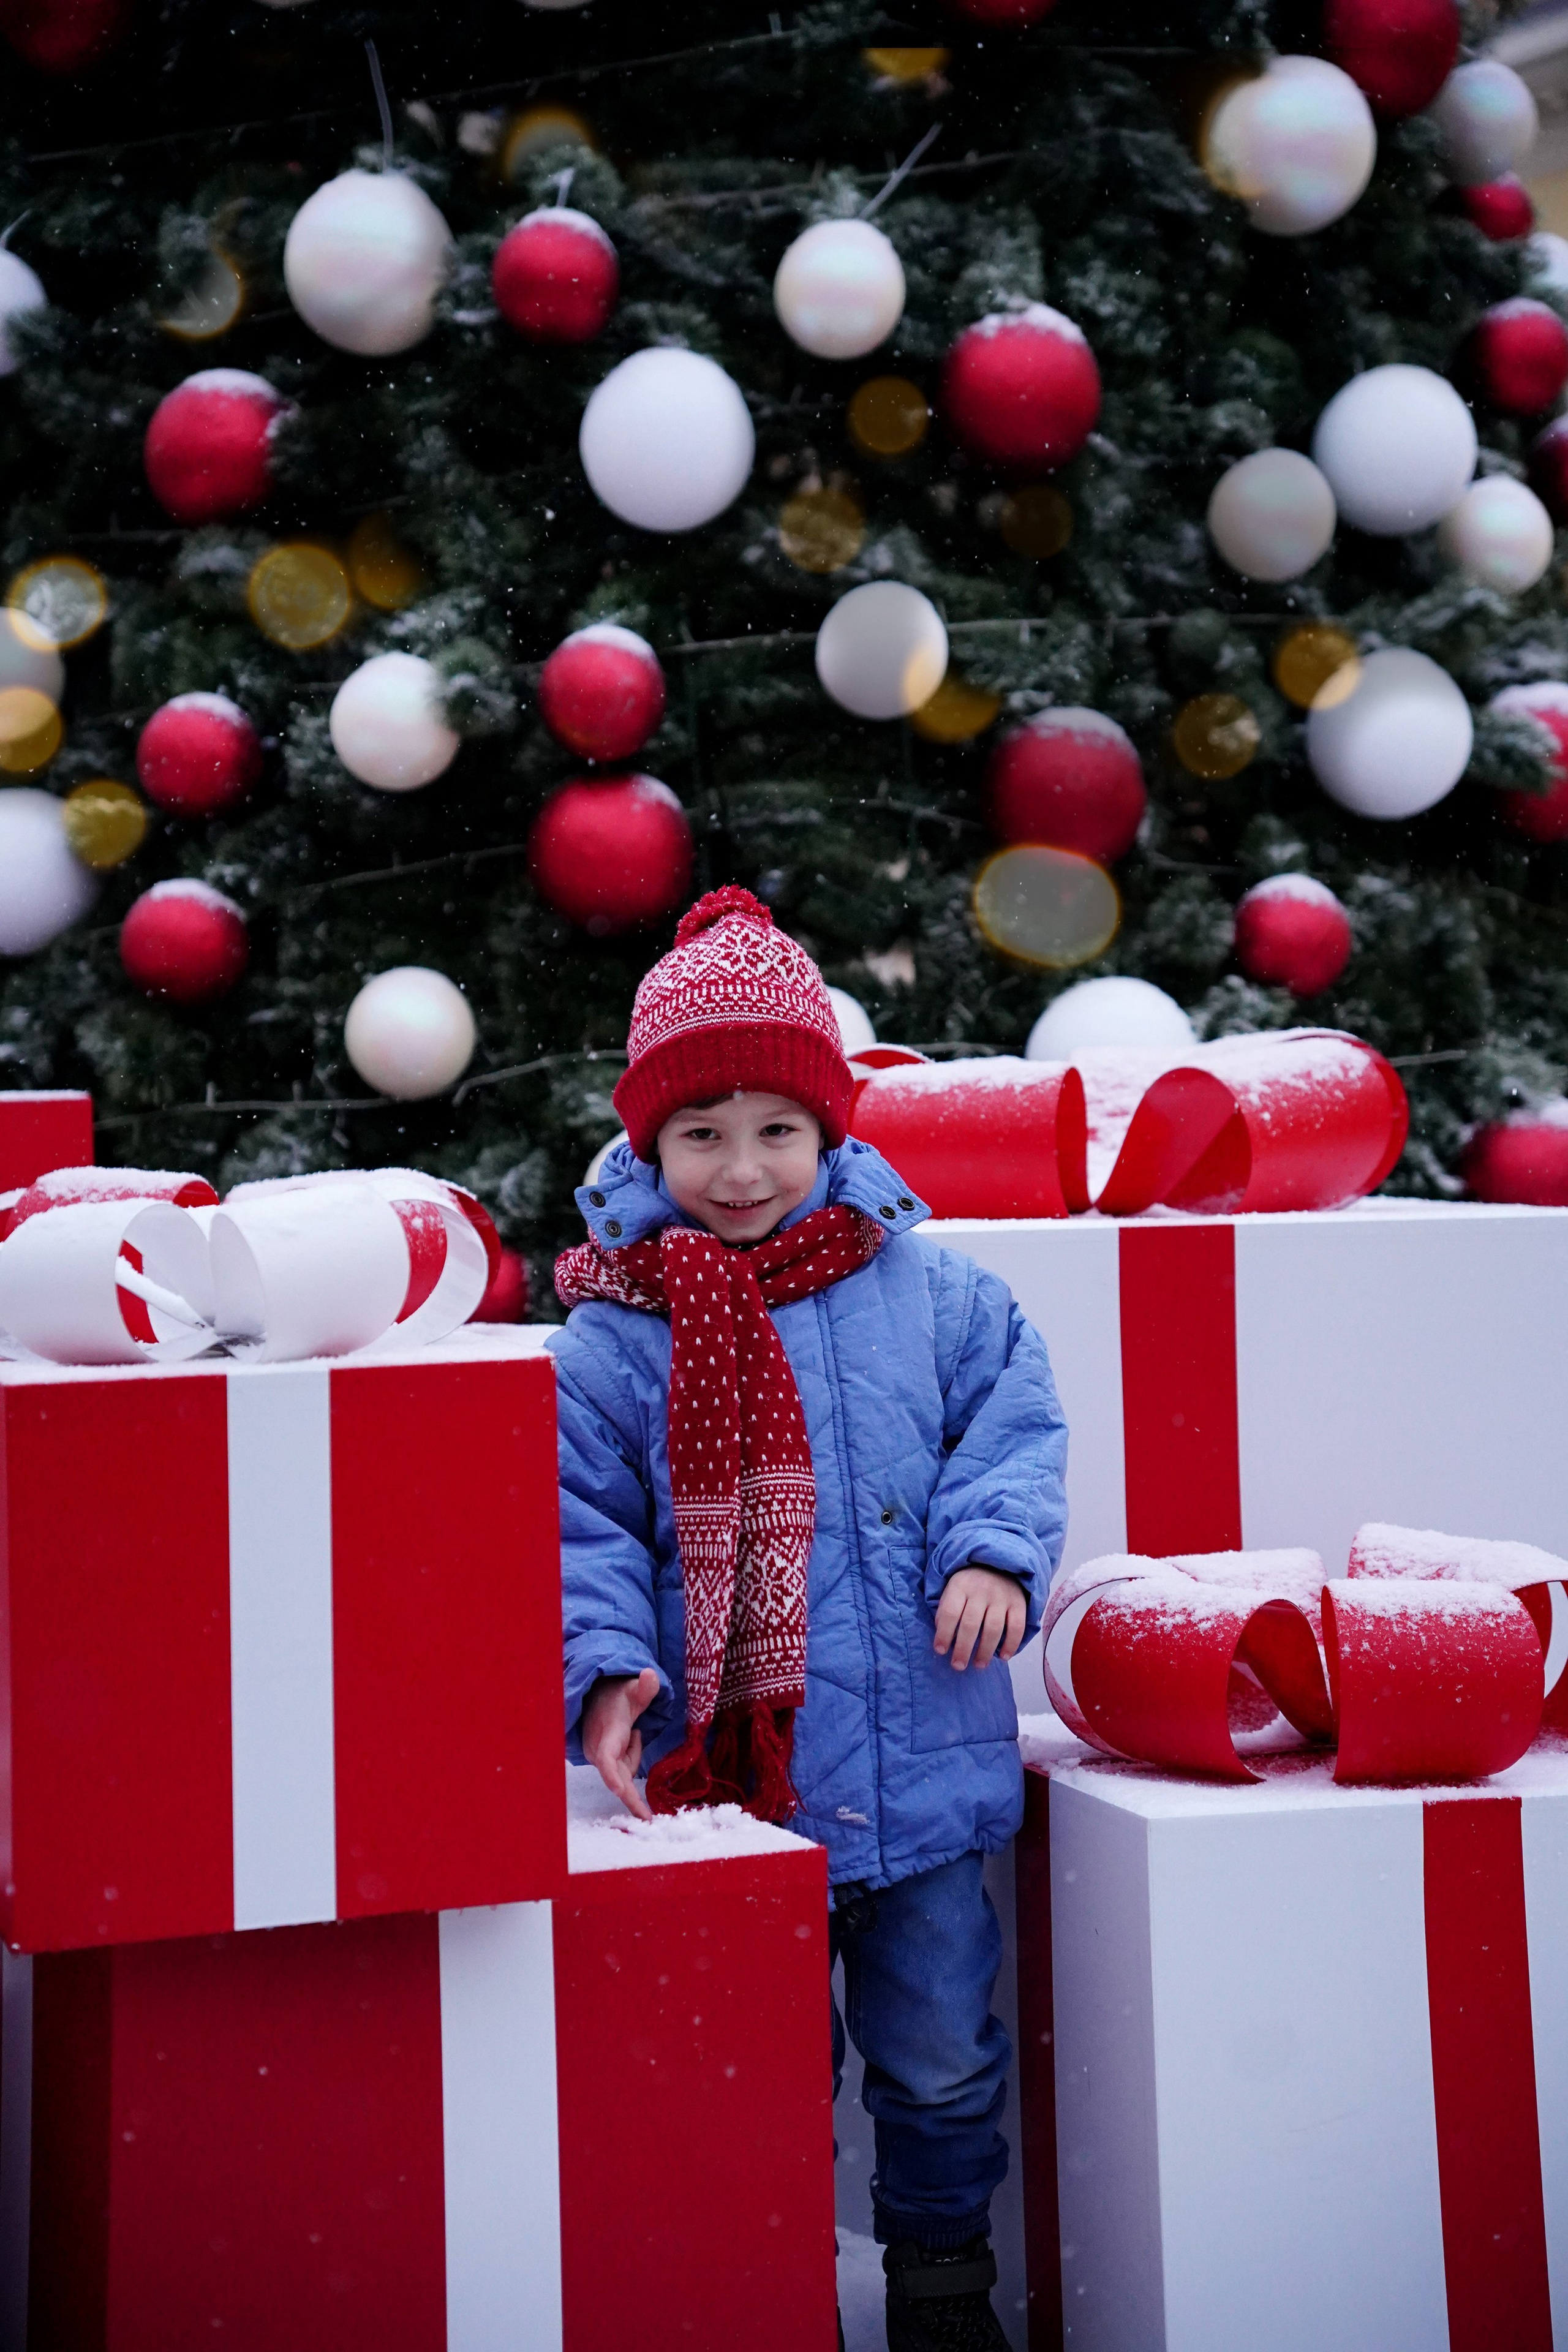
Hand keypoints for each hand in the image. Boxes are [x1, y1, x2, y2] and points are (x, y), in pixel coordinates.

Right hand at [582, 1668, 660, 1819]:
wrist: (598, 1697)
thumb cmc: (617, 1695)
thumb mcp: (634, 1689)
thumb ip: (645, 1686)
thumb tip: (650, 1674)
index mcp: (608, 1734)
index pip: (607, 1759)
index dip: (612, 1776)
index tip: (622, 1793)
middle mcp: (598, 1750)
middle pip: (619, 1776)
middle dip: (633, 1788)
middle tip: (647, 1808)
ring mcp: (597, 1758)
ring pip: (623, 1773)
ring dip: (634, 1756)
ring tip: (634, 1730)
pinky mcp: (600, 1762)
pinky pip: (621, 1770)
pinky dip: (630, 1758)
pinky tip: (630, 1737)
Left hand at [934, 1567, 1026, 1671]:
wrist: (999, 1563)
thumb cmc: (970, 1582)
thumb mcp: (953, 1588)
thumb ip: (946, 1609)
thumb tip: (942, 1636)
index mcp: (960, 1585)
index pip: (950, 1612)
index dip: (944, 1634)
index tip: (940, 1651)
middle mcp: (981, 1590)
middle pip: (971, 1624)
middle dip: (963, 1649)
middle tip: (958, 1666)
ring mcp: (1001, 1596)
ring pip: (993, 1628)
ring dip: (985, 1650)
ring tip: (979, 1665)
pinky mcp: (1019, 1602)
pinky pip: (1017, 1626)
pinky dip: (1011, 1644)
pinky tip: (1004, 1657)